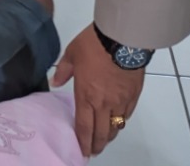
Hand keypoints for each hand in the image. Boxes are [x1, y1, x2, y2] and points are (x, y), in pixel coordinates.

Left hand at [53, 25, 144, 156]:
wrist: (122, 38)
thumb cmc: (94, 44)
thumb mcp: (72, 53)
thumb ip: (63, 70)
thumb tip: (55, 82)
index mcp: (86, 95)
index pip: (83, 126)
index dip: (82, 142)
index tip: (82, 151)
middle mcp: (103, 104)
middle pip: (101, 133)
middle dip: (96, 145)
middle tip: (93, 151)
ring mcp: (120, 102)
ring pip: (115, 127)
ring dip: (109, 136)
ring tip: (104, 139)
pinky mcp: (133, 96)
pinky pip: (127, 116)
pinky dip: (121, 122)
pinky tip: (117, 122)